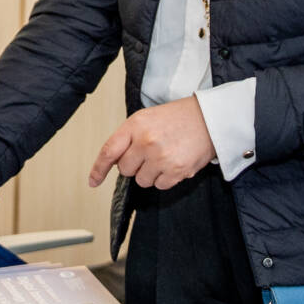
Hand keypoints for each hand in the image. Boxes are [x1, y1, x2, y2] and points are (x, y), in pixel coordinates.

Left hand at [88, 97, 215, 190]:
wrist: (210, 119)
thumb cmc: (179, 118)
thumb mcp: (147, 118)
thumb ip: (129, 137)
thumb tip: (115, 161)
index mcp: (135, 125)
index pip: (109, 151)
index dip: (99, 169)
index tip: (93, 181)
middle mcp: (146, 142)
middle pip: (125, 169)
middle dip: (134, 165)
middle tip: (150, 153)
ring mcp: (161, 157)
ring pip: (142, 181)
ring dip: (151, 173)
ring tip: (165, 156)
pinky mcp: (176, 171)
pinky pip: (160, 186)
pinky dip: (165, 178)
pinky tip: (174, 163)